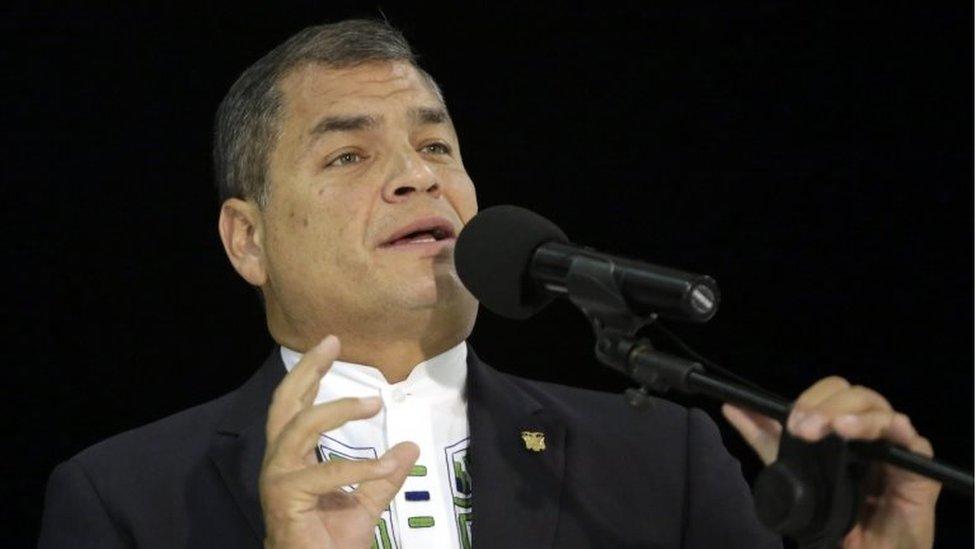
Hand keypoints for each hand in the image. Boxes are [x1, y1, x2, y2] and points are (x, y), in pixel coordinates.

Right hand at [259, 335, 419, 547]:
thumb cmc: (330, 542)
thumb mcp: (366, 503)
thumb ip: (384, 475)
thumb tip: (411, 446)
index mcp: (293, 459)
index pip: (297, 406)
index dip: (311, 374)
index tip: (330, 344)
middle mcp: (279, 463)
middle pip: (286, 404)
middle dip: (308, 370)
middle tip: (331, 343)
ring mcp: (279, 479)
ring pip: (303, 426)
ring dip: (338, 410)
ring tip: (373, 402)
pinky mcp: (286, 498)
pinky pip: (327, 473)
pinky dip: (361, 467)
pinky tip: (388, 464)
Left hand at [722, 376, 940, 548]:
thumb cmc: (832, 519)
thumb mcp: (790, 473)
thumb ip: (764, 439)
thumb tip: (732, 406)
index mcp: (842, 430)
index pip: (831, 394)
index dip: (811, 400)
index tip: (790, 419)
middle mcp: (868, 435)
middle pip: (855, 395)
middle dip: (827, 406)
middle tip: (805, 428)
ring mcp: (894, 451)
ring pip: (881, 411)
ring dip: (854, 414)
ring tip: (836, 427)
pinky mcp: (918, 473)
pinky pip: (915, 443)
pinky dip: (894, 430)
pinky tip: (877, 429)